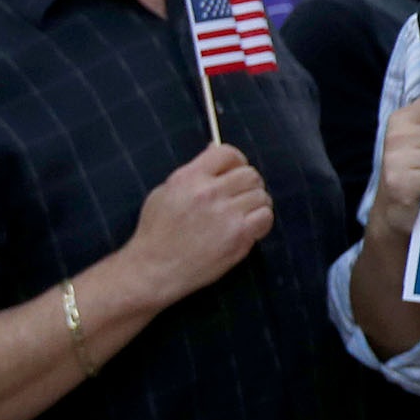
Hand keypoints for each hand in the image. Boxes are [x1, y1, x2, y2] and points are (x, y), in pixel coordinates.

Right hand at [123, 143, 272, 302]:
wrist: (154, 269)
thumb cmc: (157, 233)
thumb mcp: (165, 192)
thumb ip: (194, 171)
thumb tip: (214, 149)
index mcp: (189, 178)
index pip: (227, 153)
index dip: (235, 162)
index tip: (234, 172)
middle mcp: (209, 192)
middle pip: (250, 174)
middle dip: (248, 185)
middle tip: (239, 198)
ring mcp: (226, 214)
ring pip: (261, 195)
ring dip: (255, 204)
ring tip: (241, 215)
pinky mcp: (239, 235)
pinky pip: (266, 216)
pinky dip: (261, 221)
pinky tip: (247, 228)